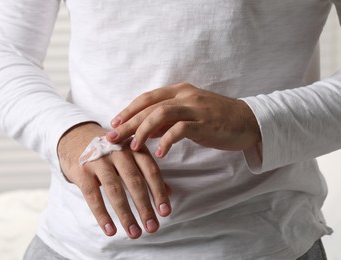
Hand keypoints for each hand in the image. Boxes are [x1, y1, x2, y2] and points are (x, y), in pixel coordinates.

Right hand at [57, 123, 171, 238]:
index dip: (159, 192)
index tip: (165, 212)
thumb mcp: (130, 155)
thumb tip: (169, 193)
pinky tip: (110, 230)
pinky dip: (102, 215)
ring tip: (134, 233)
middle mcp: (118, 151)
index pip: (150, 171)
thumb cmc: (109, 151)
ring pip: (115, 190)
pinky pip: (93, 196)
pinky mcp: (82, 171)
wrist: (75, 136)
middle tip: (152, 227)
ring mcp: (99, 160)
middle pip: (134, 181)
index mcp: (133, 147)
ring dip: (126, 215)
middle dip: (144, 207)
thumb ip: (148, 172)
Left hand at [106, 83, 260, 156]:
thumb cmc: (215, 119)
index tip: (114, 122)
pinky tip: (160, 152)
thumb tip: (143, 129)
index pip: (147, 97)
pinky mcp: (205, 122)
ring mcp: (195, 107)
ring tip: (133, 146)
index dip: (128, 109)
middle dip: (128, 122)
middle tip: (112, 137)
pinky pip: (180, 129)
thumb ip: (167, 119)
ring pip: (161, 113)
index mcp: (179, 91)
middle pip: (149, 106)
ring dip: (144, 130)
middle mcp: (185, 95)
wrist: (247, 121)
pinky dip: (167, 140)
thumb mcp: (188, 114)